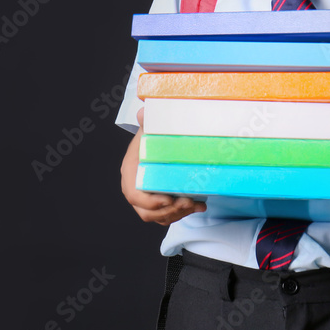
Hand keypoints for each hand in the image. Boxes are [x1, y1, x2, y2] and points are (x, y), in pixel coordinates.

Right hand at [120, 107, 206, 225]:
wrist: (155, 142)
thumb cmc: (152, 136)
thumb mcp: (150, 127)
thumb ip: (147, 121)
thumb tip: (143, 112)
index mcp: (130, 171)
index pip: (133, 195)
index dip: (150, 202)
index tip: (168, 199)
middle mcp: (135, 188)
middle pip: (147, 211)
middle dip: (169, 210)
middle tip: (188, 202)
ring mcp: (146, 198)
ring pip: (159, 216)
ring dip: (178, 214)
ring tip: (196, 204)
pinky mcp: (158, 202)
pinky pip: (167, 215)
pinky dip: (183, 214)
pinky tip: (199, 205)